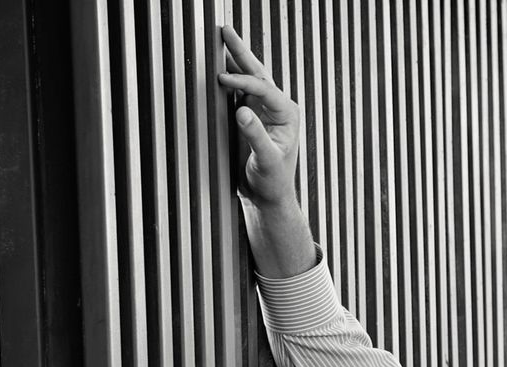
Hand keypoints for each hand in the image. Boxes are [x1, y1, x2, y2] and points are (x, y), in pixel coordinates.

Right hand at [217, 25, 301, 208]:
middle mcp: (278, 107)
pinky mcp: (253, 116)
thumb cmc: (273, 181)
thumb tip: (242, 110)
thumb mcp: (267, 160)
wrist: (269, 196)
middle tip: (225, 30)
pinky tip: (219, 65)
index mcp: (287, 113)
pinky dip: (230, 76)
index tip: (221, 78)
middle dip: (241, 51)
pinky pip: (241, 90)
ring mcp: (265, 109)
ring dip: (235, 58)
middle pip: (258, 72)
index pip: (263, 86)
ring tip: (221, 39)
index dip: (242, 79)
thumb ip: (256, 135)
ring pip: (250, 77)